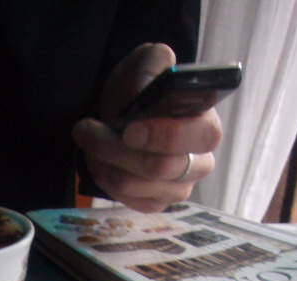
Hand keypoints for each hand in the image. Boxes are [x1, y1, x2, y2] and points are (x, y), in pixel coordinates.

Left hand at [72, 43, 222, 211]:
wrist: (124, 110)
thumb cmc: (142, 87)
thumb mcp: (148, 61)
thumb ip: (153, 65)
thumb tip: (145, 91)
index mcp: (207, 123)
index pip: (202, 137)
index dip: (164, 136)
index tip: (129, 129)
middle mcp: (201, 160)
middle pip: (161, 167)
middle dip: (116, 149)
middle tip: (88, 131)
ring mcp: (179, 187)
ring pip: (136, 185)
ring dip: (104, 162)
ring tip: (90, 141)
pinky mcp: (156, 203)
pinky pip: (127, 200)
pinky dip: (105, 179)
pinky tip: (101, 160)